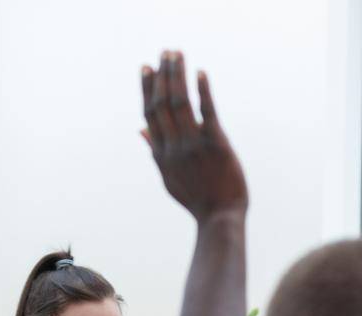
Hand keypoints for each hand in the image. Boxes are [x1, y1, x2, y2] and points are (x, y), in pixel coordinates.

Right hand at [141, 51, 247, 223]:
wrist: (220, 217)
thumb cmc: (197, 198)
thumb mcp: (168, 177)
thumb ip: (154, 151)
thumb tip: (141, 130)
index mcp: (161, 153)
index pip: (149, 113)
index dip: (146, 88)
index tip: (146, 67)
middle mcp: (174, 145)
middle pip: (162, 102)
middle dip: (162, 74)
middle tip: (165, 52)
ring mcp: (193, 144)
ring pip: (180, 102)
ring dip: (178, 75)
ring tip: (178, 54)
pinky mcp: (216, 144)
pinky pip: (207, 112)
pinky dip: (203, 91)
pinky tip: (200, 73)